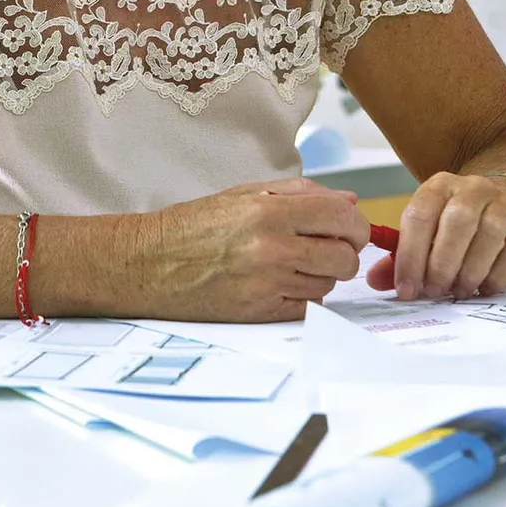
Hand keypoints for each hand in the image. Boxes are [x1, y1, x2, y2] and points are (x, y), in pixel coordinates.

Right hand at [137, 177, 369, 322]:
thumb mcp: (245, 193)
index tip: (350, 227)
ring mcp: (267, 284)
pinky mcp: (260, 313)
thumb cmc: (195, 224)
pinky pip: (308, 307)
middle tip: (322, 246)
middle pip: (345, 257)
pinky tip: (281, 282)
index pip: (342, 217)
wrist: (150, 263)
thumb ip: (300, 193)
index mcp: (269, 211)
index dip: (355, 223)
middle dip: (342, 251)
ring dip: (319, 274)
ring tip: (290, 262)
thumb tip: (349, 200)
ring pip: (328, 284)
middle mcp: (272, 248)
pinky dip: (303, 296)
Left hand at [365, 173, 505, 300]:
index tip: (406, 289)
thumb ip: (403, 254)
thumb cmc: (461, 221)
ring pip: (489, 234)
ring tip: (458, 292)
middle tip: (434, 291)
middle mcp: (472, 188)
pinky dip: (499, 275)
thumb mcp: (430, 227)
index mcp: (439, 186)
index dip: (410, 256)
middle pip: (456, 222)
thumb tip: (376, 281)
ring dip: (470, 270)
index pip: (419, 216)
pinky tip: (485, 289)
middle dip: (441, 263)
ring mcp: (504, 203)